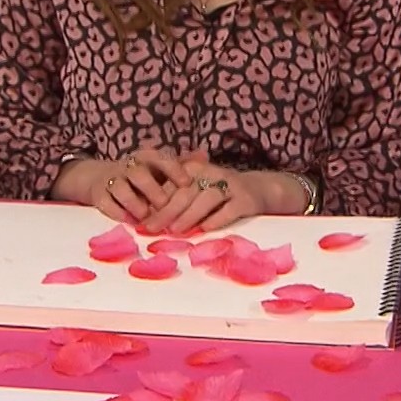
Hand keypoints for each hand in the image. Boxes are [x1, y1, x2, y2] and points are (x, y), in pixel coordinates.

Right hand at [54, 145, 192, 224]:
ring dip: (134, 203)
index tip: (186, 183)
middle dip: (152, 190)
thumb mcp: (159, 169)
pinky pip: (105, 202)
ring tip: (146, 217)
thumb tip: (204, 155)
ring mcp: (111, 179)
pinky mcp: (98, 194)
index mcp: (146, 158)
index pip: (160, 158)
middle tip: (165, 205)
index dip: (173, 169)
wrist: (100, 179)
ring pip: (120, 187)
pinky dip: (116, 212)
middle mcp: (128, 166)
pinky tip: (129, 221)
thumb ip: (181, 164)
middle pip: (139, 174)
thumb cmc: (140, 177)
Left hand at [134, 150, 269, 235]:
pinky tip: (205, 230)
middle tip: (153, 229)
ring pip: (206, 199)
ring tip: (176, 231)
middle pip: (186, 192)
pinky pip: (229, 209)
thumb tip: (147, 216)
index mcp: (195, 169)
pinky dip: (217, 219)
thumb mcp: (195, 188)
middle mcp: (211, 174)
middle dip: (167, 212)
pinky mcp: (245, 199)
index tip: (142, 221)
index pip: (172, 186)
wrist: (258, 189)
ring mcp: (230, 186)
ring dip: (190, 215)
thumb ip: (174, 197)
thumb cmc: (217, 192)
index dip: (156, 204)